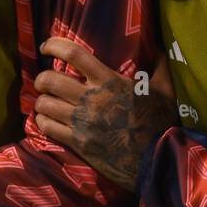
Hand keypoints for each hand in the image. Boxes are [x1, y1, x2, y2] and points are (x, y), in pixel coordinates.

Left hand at [34, 39, 177, 190]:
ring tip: (45, 101)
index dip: (54, 46)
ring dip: (41, 101)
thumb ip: (159, 65)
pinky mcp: (78, 142)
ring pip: (44, 105)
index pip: (74, 55)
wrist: (156, 160)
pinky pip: (48, 128)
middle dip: (41, 79)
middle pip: (50, 80)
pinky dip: (42, 121)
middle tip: (44, 81)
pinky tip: (46, 120)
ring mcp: (82, 122)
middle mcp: (91, 99)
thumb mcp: (165, 89)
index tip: (46, 46)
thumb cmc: (160, 122)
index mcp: (109, 80)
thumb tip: (157, 46)